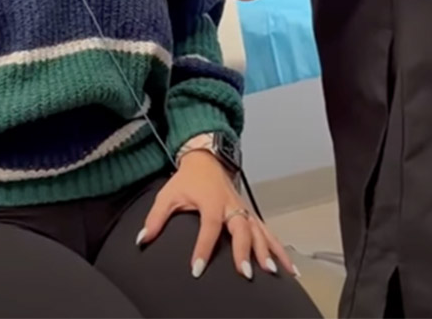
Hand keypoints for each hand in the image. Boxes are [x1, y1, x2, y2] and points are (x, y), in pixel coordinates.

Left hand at [137, 150, 295, 280]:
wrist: (206, 158)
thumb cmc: (187, 179)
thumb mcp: (168, 195)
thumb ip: (155, 218)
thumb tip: (142, 239)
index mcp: (210, 200)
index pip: (208, 226)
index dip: (202, 248)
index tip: (197, 269)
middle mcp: (230, 204)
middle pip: (241, 227)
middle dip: (244, 250)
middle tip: (246, 272)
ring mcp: (242, 208)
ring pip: (259, 230)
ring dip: (267, 251)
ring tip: (274, 272)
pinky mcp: (249, 212)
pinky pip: (266, 231)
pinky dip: (278, 248)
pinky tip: (289, 268)